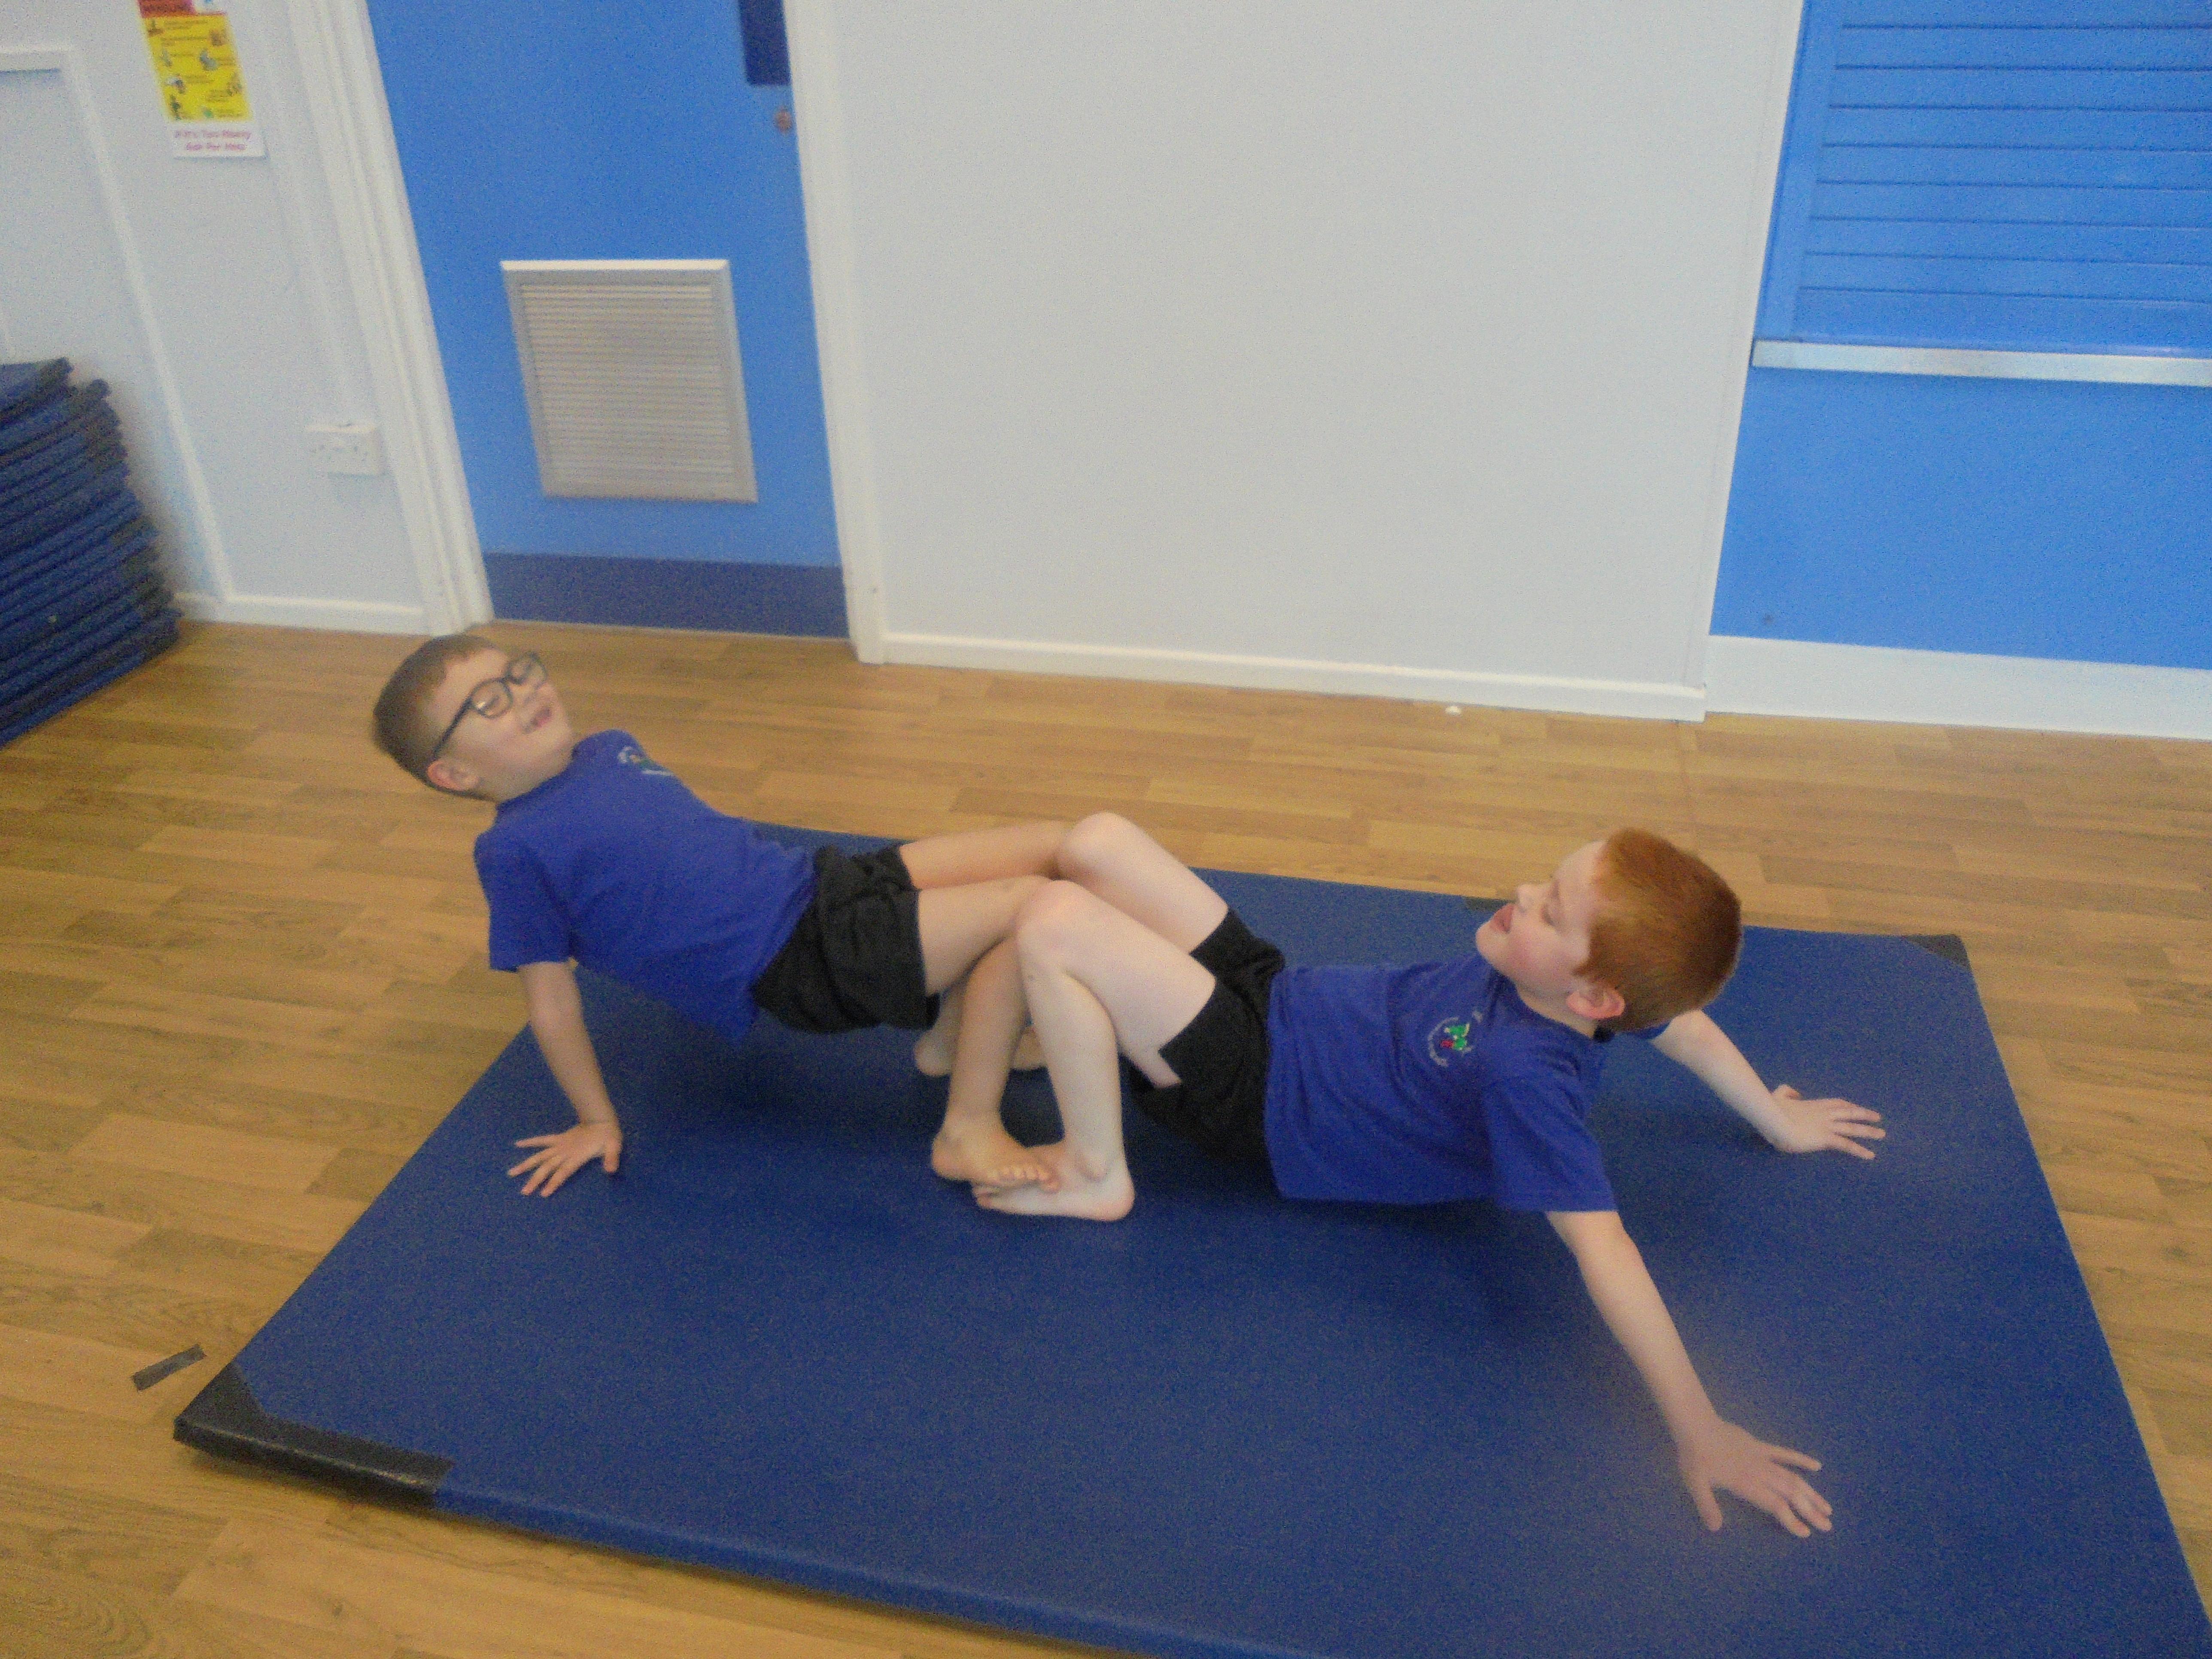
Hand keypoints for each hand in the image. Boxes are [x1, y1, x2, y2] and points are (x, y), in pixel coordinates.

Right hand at [508, 1120, 620, 1195]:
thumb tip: (611, 1170)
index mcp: (577, 1156)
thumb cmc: (608, 1135)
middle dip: (535, 1179)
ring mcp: (560, 1145)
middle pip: (547, 1167)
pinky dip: (530, 1142)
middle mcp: (565, 1152)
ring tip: (511, 1173)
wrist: (601, 1119)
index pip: (563, 1172)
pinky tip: (517, 1144)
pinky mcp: (558, 1138)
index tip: (543, 1194)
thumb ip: (612, 1158)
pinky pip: (542, 1140)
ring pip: (540, 1156)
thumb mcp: (614, 1147)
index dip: (553, 1182)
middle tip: (524, 1191)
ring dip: (526, 1164)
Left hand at [1678, 1418, 1831, 1536]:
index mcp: (1746, 1483)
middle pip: (1790, 1493)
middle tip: (1827, 1525)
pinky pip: (1784, 1453)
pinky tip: (1817, 1466)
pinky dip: (1800, 1459)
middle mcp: (1759, 1472)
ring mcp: (1762, 1457)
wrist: (1695, 1424)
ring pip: (1792, 1476)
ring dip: (1810, 1492)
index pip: (1774, 1504)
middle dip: (1809, 1510)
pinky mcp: (1760, 1445)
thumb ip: (1707, 1506)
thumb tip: (1715, 1529)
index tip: (1805, 1532)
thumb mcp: (1695, 1483)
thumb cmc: (1695, 1456)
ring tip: (1827, 1507)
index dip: (1790, 1519)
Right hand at [1765, 1085, 1882, 1158]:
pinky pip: (1846, 1144)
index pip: (1836, 1103)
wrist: (1773, 1120)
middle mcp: (1824, 1114)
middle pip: (1849, 1112)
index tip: (1856, 1107)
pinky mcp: (1825, 1138)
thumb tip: (1796, 1094)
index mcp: (1813, 1105)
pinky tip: (1870, 1155)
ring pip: (1852, 1127)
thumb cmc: (1772, 1110)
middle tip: (1878, 1117)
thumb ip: (1788, 1092)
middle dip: (1864, 1114)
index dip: (1848, 1105)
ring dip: (1868, 1131)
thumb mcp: (1778, 1095)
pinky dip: (1859, 1150)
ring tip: (1882, 1134)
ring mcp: (1826, 1126)